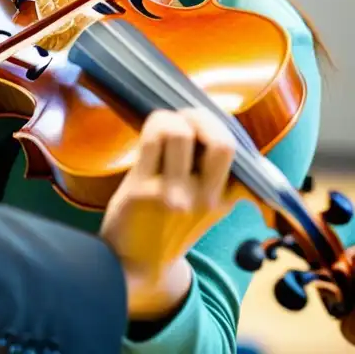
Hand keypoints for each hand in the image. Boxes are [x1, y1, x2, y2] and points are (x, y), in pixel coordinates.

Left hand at [100, 108, 241, 318]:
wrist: (135, 263)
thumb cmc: (167, 224)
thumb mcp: (205, 206)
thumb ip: (215, 174)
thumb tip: (213, 124)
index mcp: (226, 199)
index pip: (245, 156)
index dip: (225, 129)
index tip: (208, 128)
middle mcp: (206, 198)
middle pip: (223, 142)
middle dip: (202, 117)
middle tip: (186, 119)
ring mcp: (175, 194)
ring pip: (181, 133)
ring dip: (171, 119)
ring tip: (163, 127)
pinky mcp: (143, 190)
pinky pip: (153, 139)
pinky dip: (153, 124)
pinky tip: (149, 132)